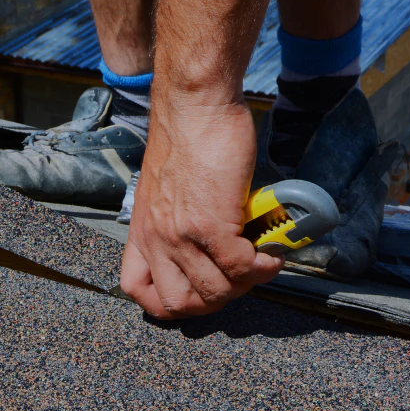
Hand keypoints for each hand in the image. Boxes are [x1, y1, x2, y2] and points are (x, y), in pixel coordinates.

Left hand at [120, 98, 283, 318]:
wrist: (195, 106)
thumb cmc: (188, 139)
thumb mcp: (166, 190)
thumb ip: (176, 222)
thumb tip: (209, 247)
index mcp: (141, 231)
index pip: (138, 291)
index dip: (169, 303)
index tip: (198, 292)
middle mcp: (156, 239)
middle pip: (181, 304)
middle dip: (215, 301)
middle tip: (238, 279)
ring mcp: (181, 236)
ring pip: (216, 291)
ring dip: (246, 284)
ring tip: (260, 262)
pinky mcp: (211, 225)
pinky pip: (241, 267)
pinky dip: (263, 267)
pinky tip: (271, 253)